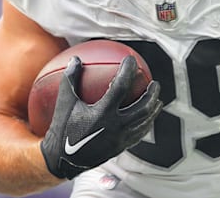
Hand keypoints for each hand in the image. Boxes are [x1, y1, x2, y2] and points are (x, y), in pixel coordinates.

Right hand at [39, 55, 161, 179]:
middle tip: (155, 82)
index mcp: (102, 113)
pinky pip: (139, 134)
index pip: (121, 86)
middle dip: (152, 93)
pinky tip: (146, 118)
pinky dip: (146, 123)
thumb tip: (75, 59)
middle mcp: (115, 127)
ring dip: (153, 109)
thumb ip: (70, 79)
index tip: (131, 60)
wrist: (63, 160)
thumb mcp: (64, 102)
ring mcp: (120, 139)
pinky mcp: (121, 148)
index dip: (128, 71)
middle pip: (143, 107)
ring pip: (145, 122)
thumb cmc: (62, 128)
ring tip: (157, 99)